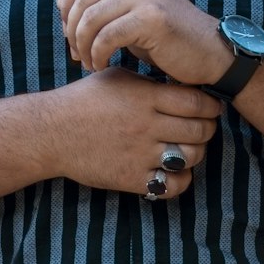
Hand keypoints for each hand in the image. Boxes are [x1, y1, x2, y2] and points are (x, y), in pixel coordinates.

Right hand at [54, 66, 221, 199]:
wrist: (52, 131)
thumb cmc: (84, 100)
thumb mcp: (118, 78)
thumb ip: (151, 83)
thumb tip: (182, 84)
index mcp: (145, 97)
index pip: (198, 102)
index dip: (211, 106)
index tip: (210, 108)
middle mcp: (147, 125)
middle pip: (201, 130)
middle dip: (207, 128)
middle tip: (201, 127)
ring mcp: (141, 154)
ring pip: (192, 157)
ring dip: (195, 153)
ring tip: (186, 147)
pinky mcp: (132, 178)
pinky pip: (173, 185)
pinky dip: (180, 179)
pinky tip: (172, 170)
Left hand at [57, 0, 226, 85]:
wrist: (213, 56)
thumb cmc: (171, 43)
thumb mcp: (133, 19)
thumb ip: (102, 6)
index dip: (68, 7)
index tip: (70, 34)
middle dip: (71, 30)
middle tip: (76, 54)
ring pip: (91, 17)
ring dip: (83, 45)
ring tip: (88, 63)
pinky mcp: (152, 18)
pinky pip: (107, 35)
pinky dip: (97, 54)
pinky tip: (100, 65)